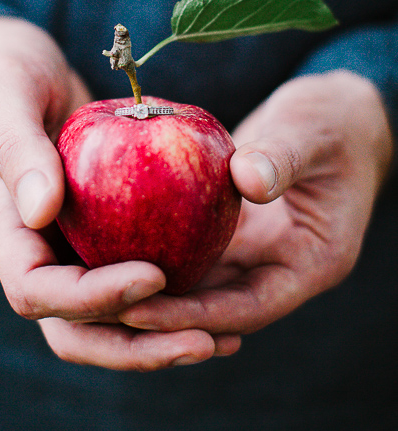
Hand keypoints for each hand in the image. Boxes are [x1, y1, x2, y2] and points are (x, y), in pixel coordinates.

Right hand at [0, 17, 223, 369]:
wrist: (19, 63)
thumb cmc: (5, 70)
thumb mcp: (5, 93)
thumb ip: (18, 148)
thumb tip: (41, 211)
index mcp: (8, 226)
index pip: (38, 290)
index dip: (91, 298)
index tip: (152, 275)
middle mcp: (40, 247)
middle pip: (77, 328)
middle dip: (134, 345)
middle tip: (202, 342)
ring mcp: (72, 241)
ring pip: (110, 314)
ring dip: (158, 335)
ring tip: (220, 341)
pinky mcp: (104, 228)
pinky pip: (136, 270)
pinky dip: (173, 295)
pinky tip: (222, 297)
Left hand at [118, 71, 393, 343]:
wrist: (337, 115)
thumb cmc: (334, 120)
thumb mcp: (312, 132)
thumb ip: (284, 156)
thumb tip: (245, 179)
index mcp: (311, 262)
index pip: (246, 307)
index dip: (192, 315)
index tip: (138, 310)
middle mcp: (278, 267)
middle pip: (213, 308)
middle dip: (159, 313)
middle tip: (98, 307)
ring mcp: (254, 251)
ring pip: (197, 283)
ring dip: (150, 287)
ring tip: (92, 286)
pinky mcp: (231, 230)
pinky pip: (190, 246)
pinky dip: (156, 247)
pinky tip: (110, 240)